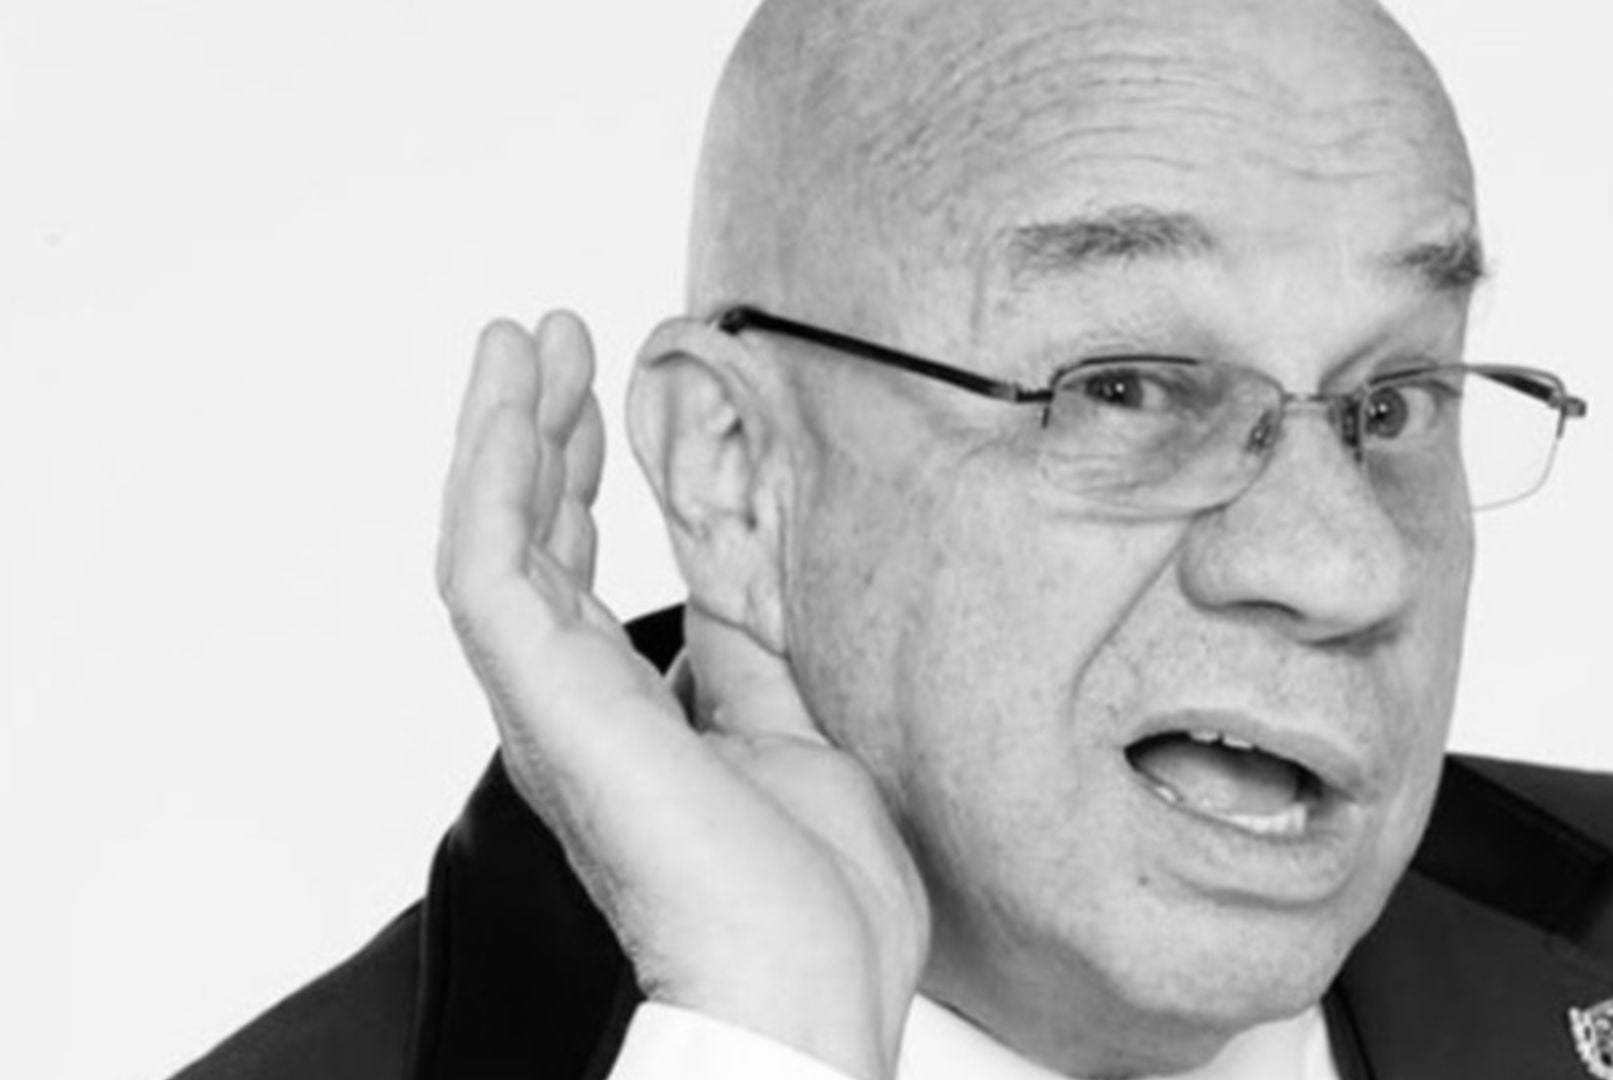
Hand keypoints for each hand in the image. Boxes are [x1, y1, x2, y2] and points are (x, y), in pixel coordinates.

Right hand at [436, 311, 928, 1079]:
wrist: (808, 979)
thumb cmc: (811, 897)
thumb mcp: (792, 739)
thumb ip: (751, 668)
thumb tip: (744, 597)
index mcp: (619, 721)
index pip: (572, 579)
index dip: (572, 482)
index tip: (593, 399)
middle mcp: (568, 709)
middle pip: (525, 544)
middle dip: (534, 434)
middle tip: (548, 340)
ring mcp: (549, 706)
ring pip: (490, 542)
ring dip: (500, 434)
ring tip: (522, 340)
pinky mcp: (545, 702)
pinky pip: (486, 572)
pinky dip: (490, 480)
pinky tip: (511, 405)